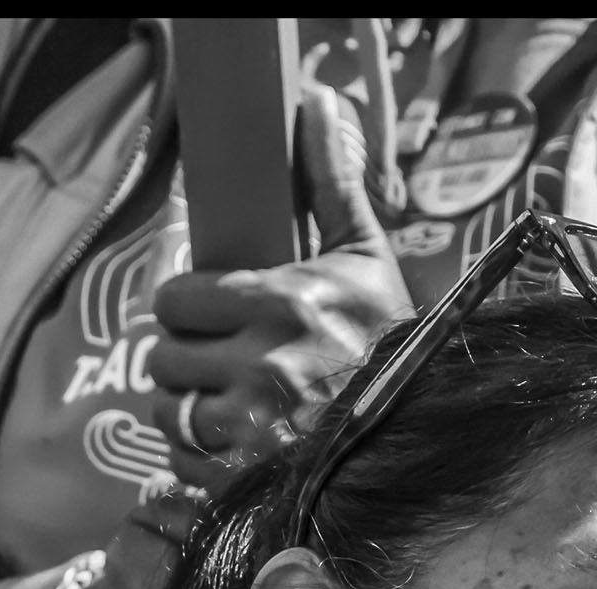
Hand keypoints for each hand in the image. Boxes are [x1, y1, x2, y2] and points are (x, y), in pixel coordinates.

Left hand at [147, 81, 412, 490]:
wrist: (432, 430)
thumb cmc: (392, 346)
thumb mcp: (366, 259)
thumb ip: (330, 184)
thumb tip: (317, 101)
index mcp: (282, 303)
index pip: (175, 300)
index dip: (188, 311)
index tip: (211, 320)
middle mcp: (264, 365)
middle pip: (164, 359)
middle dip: (187, 363)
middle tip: (222, 366)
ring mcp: (256, 426)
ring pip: (169, 413)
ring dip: (189, 413)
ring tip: (230, 409)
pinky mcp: (252, 478)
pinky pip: (186, 464)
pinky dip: (202, 461)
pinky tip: (239, 449)